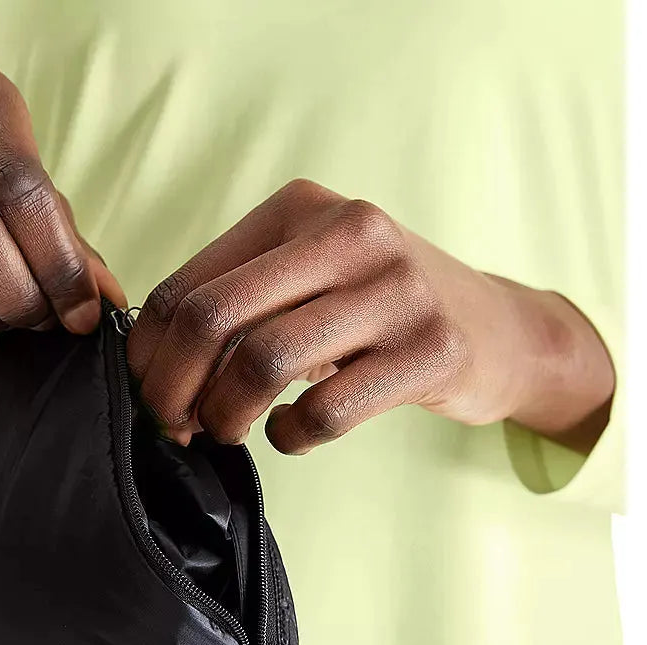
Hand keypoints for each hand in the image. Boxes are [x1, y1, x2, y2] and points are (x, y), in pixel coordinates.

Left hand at [128, 179, 613, 453]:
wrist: (498, 328)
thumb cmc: (382, 309)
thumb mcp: (315, 276)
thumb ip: (242, 300)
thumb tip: (154, 362)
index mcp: (303, 207)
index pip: (191, 284)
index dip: (151, 352)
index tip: (147, 393)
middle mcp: (350, 233)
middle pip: (216, 318)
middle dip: (173, 388)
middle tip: (173, 426)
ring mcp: (396, 290)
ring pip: (264, 362)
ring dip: (225, 415)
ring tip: (225, 432)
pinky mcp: (430, 350)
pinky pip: (326, 410)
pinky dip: (291, 435)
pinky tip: (291, 434)